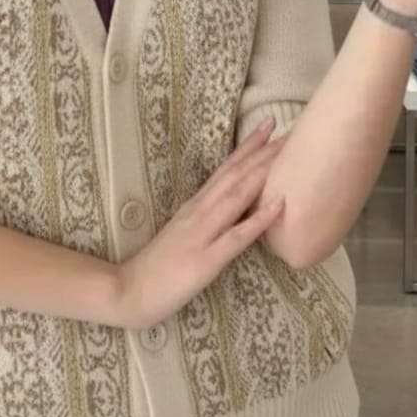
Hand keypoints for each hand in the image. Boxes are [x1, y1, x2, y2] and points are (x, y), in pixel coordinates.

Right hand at [116, 118, 285, 331]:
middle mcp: (200, 211)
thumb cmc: (157, 267)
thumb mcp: (184, 234)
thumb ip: (205, 220)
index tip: (269, 126)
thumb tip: (232, 210)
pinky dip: (259, 219)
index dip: (248, 147)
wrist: (130, 290)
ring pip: (237, 195)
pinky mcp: (206, 259)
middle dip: (262, 151)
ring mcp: (203, 233)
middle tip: (287, 128)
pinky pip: (237, 237)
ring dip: (262, 172)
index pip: (226, 169)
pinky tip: (279, 205)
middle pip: (235, 174)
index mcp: (195, 206)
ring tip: (285, 152)